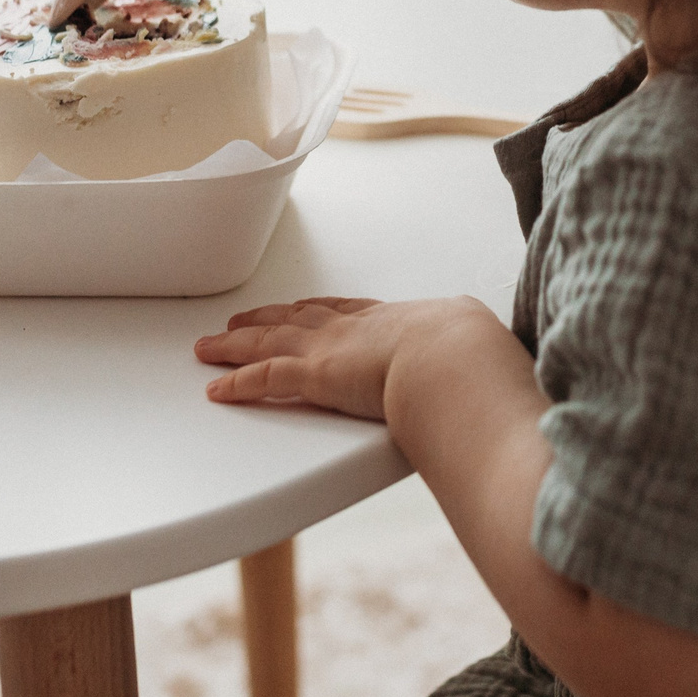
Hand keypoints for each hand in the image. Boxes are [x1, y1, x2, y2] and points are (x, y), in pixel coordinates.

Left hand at [195, 295, 494, 419]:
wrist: (454, 355)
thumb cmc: (469, 352)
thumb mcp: (472, 343)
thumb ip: (468, 356)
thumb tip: (487, 369)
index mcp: (392, 319)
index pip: (343, 310)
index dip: (317, 311)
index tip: (302, 308)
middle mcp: (353, 327)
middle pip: (297, 318)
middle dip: (266, 319)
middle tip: (239, 320)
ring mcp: (330, 348)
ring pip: (268, 341)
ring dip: (235, 344)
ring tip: (209, 346)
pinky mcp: (314, 375)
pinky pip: (263, 378)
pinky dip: (236, 382)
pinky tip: (214, 388)